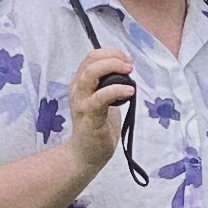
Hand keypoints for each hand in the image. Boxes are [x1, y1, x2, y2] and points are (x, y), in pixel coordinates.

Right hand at [66, 45, 135, 172]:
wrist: (85, 154)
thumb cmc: (97, 127)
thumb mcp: (104, 100)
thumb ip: (110, 85)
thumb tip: (127, 71)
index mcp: (80, 83)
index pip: (92, 56)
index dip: (111, 53)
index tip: (127, 60)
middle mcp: (77, 88)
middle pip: (91, 60)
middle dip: (114, 57)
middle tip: (130, 65)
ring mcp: (81, 101)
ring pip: (91, 73)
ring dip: (113, 67)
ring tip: (129, 71)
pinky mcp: (88, 115)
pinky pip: (101, 97)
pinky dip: (117, 90)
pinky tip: (129, 91)